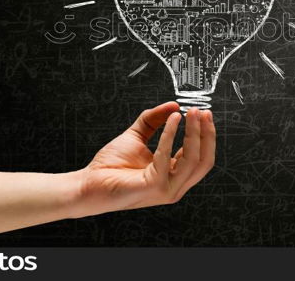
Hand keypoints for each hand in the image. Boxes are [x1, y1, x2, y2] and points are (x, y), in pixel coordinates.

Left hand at [73, 102, 215, 215]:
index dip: (205, 134)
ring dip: (194, 132)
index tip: (203, 113)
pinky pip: (168, 157)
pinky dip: (171, 135)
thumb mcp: (137, 136)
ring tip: (189, 113)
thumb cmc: (110, 166)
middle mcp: (174, 186)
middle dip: (206, 133)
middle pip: (204, 160)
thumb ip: (154, 120)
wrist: (88, 183)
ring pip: (193, 160)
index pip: (201, 157)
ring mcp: (166, 189)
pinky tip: (172, 119)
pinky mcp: (154, 187)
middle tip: (201, 111)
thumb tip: (173, 105)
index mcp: (173, 176)